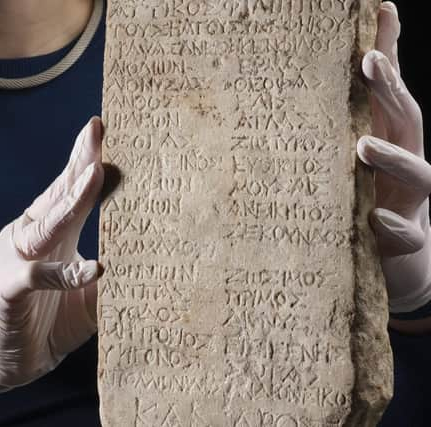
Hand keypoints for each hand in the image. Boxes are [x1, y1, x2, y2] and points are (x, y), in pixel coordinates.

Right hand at [0, 118, 103, 404]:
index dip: (84, 160)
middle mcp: (32, 238)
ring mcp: (17, 260)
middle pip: (57, 196)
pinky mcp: (8, 290)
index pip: (67, 189)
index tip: (102, 130)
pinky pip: (36, 276)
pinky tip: (91, 268)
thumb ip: (111, 274)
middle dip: (79, 164)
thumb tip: (154, 260)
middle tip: (97, 133)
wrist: (6, 360)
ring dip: (70, 202)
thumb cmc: (49, 320)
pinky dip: (63, 273)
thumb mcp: (88, 294)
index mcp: (51, 234)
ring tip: (94, 177)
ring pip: (46, 225)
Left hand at [356, 3, 430, 322]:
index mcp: (391, 140)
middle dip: (392, 90)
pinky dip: (392, 225)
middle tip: (369, 62)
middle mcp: (407, 164)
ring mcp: (412, 203)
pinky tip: (376, 218)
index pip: (392, 92)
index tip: (380, 10)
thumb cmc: (377, 199)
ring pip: (417, 175)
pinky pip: (404, 233)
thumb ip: (353, 123)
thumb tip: (340, 77)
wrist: (404, 262)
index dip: (391, 49)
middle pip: (407, 121)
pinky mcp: (407, 241)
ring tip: (363, 147)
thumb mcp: (361, 159)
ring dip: (393, 158)